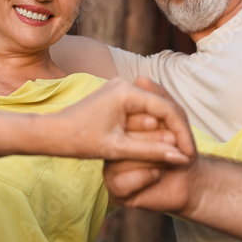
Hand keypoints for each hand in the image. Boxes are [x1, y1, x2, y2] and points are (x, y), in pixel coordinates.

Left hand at [53, 77, 194, 163]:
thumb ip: (152, 152)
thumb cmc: (80, 140)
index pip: (166, 109)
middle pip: (162, 107)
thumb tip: (181, 158)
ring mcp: (120, 88)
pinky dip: (151, 128)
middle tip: (187, 155)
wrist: (52, 133)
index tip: (189, 155)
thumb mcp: (118, 149)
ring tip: (176, 153)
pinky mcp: (116, 96)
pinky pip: (141, 111)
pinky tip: (159, 145)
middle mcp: (125, 84)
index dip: (181, 133)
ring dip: (165, 131)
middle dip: (176, 132)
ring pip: (153, 110)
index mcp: (126, 92)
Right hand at [102, 79, 199, 211]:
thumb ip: (161, 99)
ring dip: (154, 160)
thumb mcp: (175, 122)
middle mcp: (113, 150)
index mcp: (123, 131)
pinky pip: (122, 182)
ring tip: (171, 162)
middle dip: (153, 141)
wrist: (191, 184)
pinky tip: (157, 176)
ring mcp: (111, 171)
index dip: (147, 123)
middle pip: (120, 140)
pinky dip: (145, 177)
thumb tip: (141, 77)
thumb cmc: (182, 152)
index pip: (125, 121)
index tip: (171, 133)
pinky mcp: (116, 190)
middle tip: (174, 146)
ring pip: (120, 160)